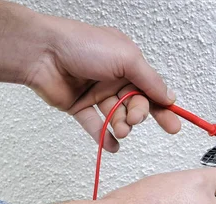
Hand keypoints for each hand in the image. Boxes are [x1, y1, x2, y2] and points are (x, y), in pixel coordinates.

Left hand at [24, 15, 181, 151]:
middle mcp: (112, 77)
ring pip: (116, 116)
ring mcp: (95, 92)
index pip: (150, 88)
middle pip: (134, 104)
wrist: (43, 53)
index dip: (162, 106)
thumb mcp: (127, 58)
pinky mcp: (78, 106)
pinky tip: (113, 145)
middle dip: (138, 115)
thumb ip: (149, 80)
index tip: (172, 124)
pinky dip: (104, 137)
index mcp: (126, 62)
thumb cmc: (81, 45)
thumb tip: (168, 96)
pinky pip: (95, 125)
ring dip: (121, 125)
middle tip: (135, 120)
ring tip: (121, 128)